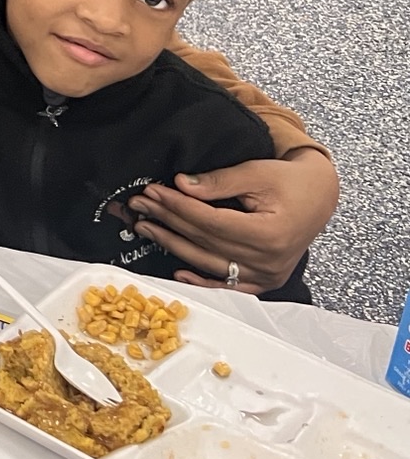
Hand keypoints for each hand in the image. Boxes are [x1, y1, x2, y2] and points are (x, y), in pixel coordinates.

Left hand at [119, 149, 336, 292]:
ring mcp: (267, 275)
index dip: (178, 207)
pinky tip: (177, 270)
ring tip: (146, 228)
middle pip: (205, 241)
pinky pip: (228, 285)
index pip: (210, 221)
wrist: (319, 197)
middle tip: (139, 207)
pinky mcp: (264, 281)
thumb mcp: (258, 173)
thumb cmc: (291, 182)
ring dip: (174, 246)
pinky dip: (202, 280)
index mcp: (270, 233)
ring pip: (209, 262)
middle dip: (168, 221)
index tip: (153, 193)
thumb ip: (220, 181)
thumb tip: (182, 185)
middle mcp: (269, 260)